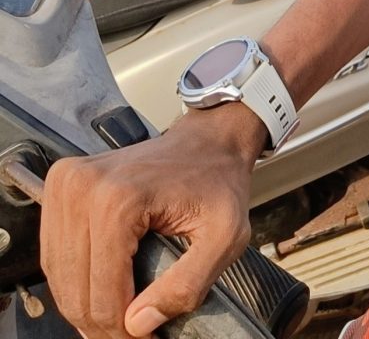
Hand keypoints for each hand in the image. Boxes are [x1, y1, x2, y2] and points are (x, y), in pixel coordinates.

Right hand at [40, 105, 263, 338]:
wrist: (208, 139)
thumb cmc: (219, 183)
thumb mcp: (225, 236)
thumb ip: (187, 286)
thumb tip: (137, 325)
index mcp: (119, 201)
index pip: (104, 296)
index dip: (124, 331)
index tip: (147, 338)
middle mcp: (83, 188)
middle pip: (75, 291)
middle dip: (102, 325)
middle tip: (132, 333)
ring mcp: (66, 184)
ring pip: (58, 277)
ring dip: (84, 306)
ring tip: (117, 317)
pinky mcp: (61, 184)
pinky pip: (53, 254)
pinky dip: (73, 280)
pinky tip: (99, 289)